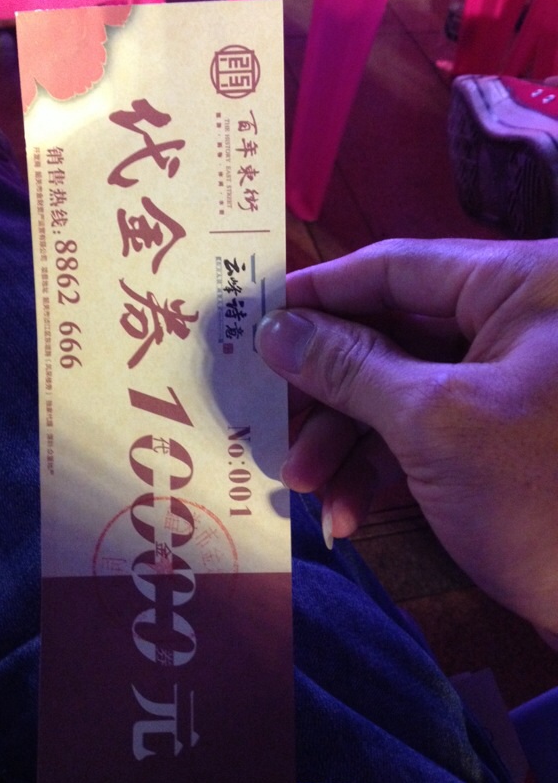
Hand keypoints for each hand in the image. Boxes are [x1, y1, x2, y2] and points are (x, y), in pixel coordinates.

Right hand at [256, 238, 557, 640]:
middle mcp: (513, 321)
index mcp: (520, 285)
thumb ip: (347, 367)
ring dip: (342, 440)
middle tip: (268, 415)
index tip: (253, 315)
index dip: (319, 293)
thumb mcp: (433, 423)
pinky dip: (378, 469)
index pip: (396, 267)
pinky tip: (345, 515)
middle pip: (387, 334)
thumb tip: (272, 328)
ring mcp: (504, 382)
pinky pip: (419, 432)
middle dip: (326, 389)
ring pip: (395, 390)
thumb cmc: (542, 498)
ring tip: (302, 485)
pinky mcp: (495, 435)